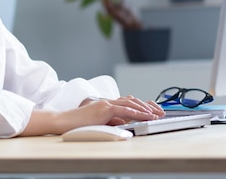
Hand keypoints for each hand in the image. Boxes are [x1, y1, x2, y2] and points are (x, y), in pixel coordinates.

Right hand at [20, 96, 164, 136]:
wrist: (65, 121)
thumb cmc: (79, 124)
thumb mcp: (99, 122)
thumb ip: (112, 121)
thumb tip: (125, 123)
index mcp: (106, 104)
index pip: (128, 102)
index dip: (142, 106)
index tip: (153, 111)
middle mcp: (107, 101)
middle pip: (132, 100)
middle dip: (148, 106)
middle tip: (160, 112)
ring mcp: (105, 104)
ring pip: (130, 103)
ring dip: (145, 109)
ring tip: (156, 115)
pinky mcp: (103, 109)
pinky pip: (123, 109)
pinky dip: (135, 112)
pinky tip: (143, 115)